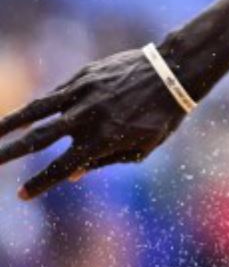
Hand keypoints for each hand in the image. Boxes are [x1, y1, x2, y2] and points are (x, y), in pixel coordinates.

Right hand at [0, 47, 190, 199]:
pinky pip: (54, 94)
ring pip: (37, 110)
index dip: (40, 184)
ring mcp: (83, 94)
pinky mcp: (84, 76)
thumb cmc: (162, 116)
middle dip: (9, 154)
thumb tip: (72, 175)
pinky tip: (21, 117)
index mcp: (103, 140)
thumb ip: (105, 161)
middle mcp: (88, 118)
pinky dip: (37, 107)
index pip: (62, 168)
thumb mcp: (142, 147)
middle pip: (38, 139)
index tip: (21, 195)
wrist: (175, 71)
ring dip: (9, 124)